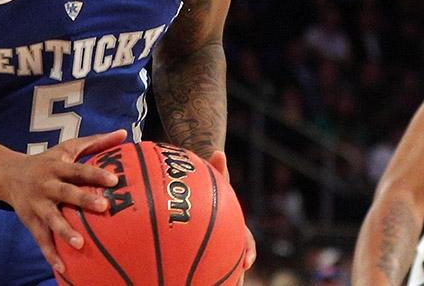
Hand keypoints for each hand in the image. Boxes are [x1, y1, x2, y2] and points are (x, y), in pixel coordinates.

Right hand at [0, 130, 127, 274]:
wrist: (7, 174)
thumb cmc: (46, 161)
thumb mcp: (66, 148)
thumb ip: (95, 142)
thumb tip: (123, 133)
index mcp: (57, 166)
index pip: (78, 170)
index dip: (94, 174)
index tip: (114, 180)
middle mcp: (46, 184)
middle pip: (65, 192)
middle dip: (83, 200)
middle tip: (104, 207)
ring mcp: (37, 204)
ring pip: (50, 218)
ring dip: (64, 230)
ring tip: (79, 243)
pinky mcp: (30, 220)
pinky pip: (40, 238)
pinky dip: (50, 253)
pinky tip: (62, 267)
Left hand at [207, 151, 255, 281]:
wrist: (204, 193)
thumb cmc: (210, 186)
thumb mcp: (214, 178)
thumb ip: (217, 169)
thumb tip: (218, 151)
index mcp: (235, 227)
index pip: (246, 242)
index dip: (248, 252)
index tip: (246, 262)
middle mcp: (230, 240)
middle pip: (235, 260)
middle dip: (235, 275)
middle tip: (234, 284)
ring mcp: (219, 247)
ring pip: (221, 267)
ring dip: (219, 277)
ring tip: (200, 284)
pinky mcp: (205, 251)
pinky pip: (201, 263)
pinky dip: (194, 271)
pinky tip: (176, 276)